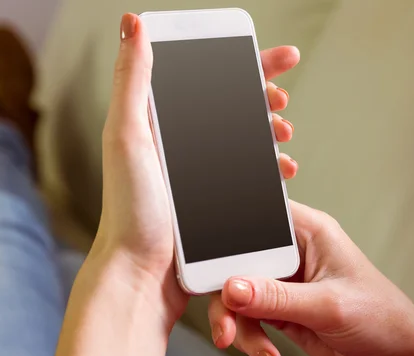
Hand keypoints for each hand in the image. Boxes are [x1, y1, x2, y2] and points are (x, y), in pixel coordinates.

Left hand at [85, 13, 300, 331]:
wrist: (141, 272)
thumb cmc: (130, 210)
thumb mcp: (127, 137)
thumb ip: (133, 80)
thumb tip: (133, 23)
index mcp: (161, 122)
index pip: (209, 79)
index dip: (248, 65)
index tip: (282, 58)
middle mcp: (181, 144)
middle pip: (233, 106)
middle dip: (265, 97)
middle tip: (283, 100)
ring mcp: (199, 173)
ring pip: (246, 139)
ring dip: (272, 130)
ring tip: (286, 133)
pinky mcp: (213, 200)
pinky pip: (249, 174)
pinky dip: (269, 166)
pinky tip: (282, 169)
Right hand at [208, 201, 413, 355]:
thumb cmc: (382, 318)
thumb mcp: (328, 305)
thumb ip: (277, 298)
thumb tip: (233, 287)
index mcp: (309, 231)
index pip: (259, 217)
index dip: (230, 231)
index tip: (211, 255)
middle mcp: (292, 253)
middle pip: (239, 259)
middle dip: (227, 290)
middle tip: (226, 314)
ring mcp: (284, 283)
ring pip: (238, 292)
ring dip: (236, 320)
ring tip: (244, 342)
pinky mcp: (279, 309)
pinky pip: (248, 317)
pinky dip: (250, 337)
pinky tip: (267, 353)